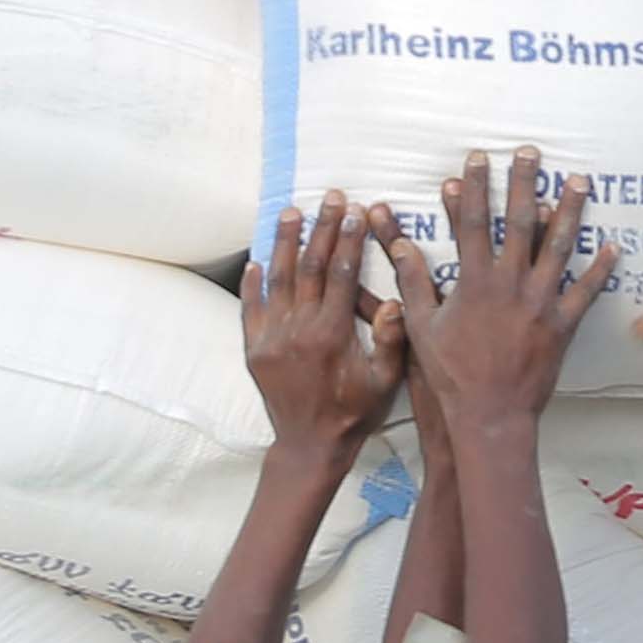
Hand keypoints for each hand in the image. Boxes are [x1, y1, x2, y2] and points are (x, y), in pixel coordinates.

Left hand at [240, 191, 404, 459]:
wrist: (309, 446)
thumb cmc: (353, 413)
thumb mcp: (383, 382)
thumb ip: (390, 341)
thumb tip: (392, 300)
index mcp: (331, 334)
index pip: (340, 274)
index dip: (348, 239)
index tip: (354, 210)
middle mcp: (297, 330)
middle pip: (309, 267)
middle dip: (321, 228)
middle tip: (330, 197)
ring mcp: (271, 338)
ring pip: (278, 280)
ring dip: (285, 242)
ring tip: (291, 211)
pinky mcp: (254, 350)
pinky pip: (250, 309)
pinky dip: (252, 283)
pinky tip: (256, 259)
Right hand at [380, 147, 615, 441]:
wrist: (488, 415)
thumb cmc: (451, 374)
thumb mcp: (422, 327)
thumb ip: (415, 283)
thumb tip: (401, 244)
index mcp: (475, 282)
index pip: (472, 223)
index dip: (473, 188)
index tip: (478, 158)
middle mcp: (510, 284)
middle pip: (519, 222)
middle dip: (524, 183)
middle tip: (531, 152)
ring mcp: (540, 303)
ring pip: (559, 247)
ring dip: (571, 211)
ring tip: (580, 180)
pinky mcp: (562, 325)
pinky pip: (586, 291)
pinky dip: (600, 269)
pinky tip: (613, 246)